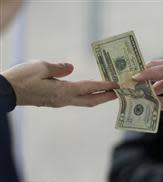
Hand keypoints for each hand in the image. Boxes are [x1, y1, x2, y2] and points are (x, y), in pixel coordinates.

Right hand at [1, 60, 117, 106]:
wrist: (7, 92)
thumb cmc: (22, 78)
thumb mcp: (40, 67)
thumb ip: (58, 68)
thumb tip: (71, 68)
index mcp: (64, 91)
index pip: (89, 88)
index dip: (104, 86)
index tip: (117, 85)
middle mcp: (64, 99)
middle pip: (90, 101)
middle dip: (105, 97)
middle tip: (119, 93)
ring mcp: (59, 102)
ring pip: (83, 102)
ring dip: (97, 98)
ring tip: (108, 93)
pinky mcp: (54, 101)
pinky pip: (75, 100)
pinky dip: (85, 97)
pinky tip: (88, 92)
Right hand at [133, 59, 162, 129]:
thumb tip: (146, 102)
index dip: (146, 73)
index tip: (132, 78)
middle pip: (158, 66)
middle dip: (143, 74)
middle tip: (128, 83)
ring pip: (158, 72)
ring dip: (148, 82)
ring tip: (135, 91)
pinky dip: (155, 86)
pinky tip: (147, 95)